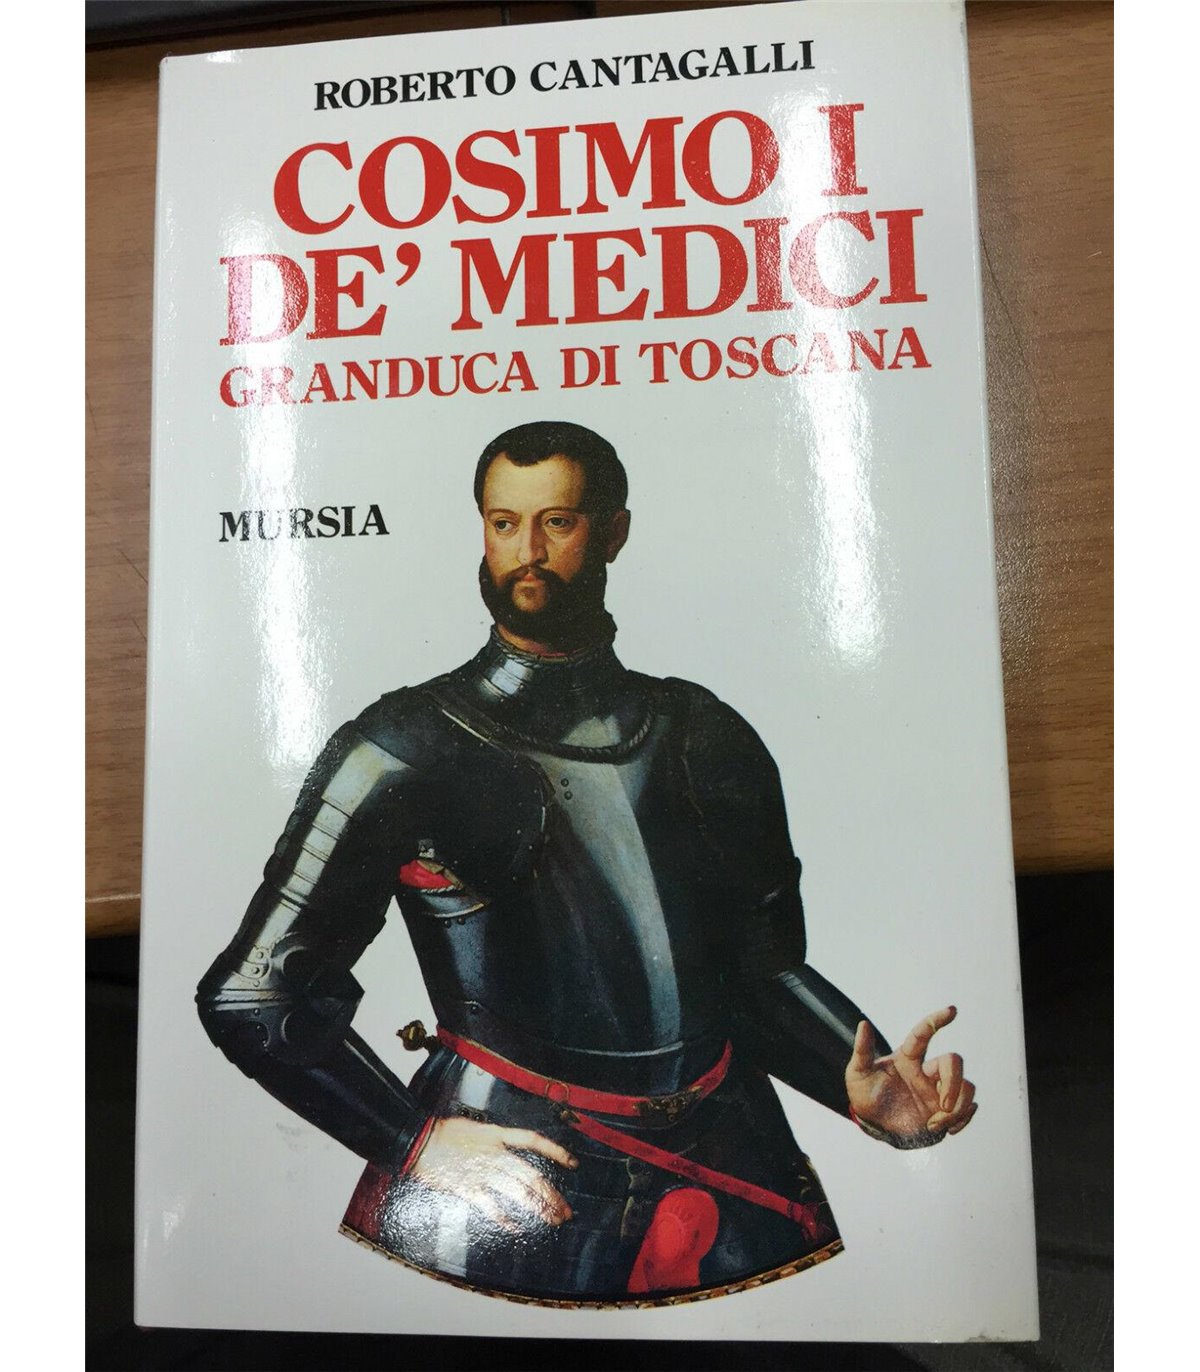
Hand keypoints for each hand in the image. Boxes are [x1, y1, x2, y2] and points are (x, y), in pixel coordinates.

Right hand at [408, 1116, 577, 1229]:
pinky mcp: (468, 1189)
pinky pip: (492, 1208)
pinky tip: (518, 1229)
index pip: (533, 1140)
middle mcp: (494, 1154)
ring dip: (539, 1208)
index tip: (573, 1163)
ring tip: (554, 1220)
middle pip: (532, 1175)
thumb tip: (511, 1152)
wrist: (419, 1140)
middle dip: (553, 1195)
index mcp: (496, 1135)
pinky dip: (506, 1220)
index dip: (555, 1152)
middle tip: (566, 1211)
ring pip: (519, 1192)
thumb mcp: (476, 1127)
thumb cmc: (445, 1133)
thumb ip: (495, 1140)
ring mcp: (482, 1172)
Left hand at [845, 1006, 976, 1146]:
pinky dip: (963, 1120)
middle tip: (942, 1107)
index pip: (924, 1033)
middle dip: (953, 1084)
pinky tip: (948, 1129)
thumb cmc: (865, 1095)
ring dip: (958, 1108)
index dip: (937, 1020)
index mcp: (907, 1058)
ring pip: (967, 1086)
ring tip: (936, 1125)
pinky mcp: (947, 1110)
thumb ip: (862, 1050)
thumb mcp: (857, 1074)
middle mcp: (927, 1071)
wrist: (875, 1126)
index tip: (952, 1010)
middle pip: (953, 1062)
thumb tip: (863, 1024)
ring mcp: (939, 1090)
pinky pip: (969, 1109)